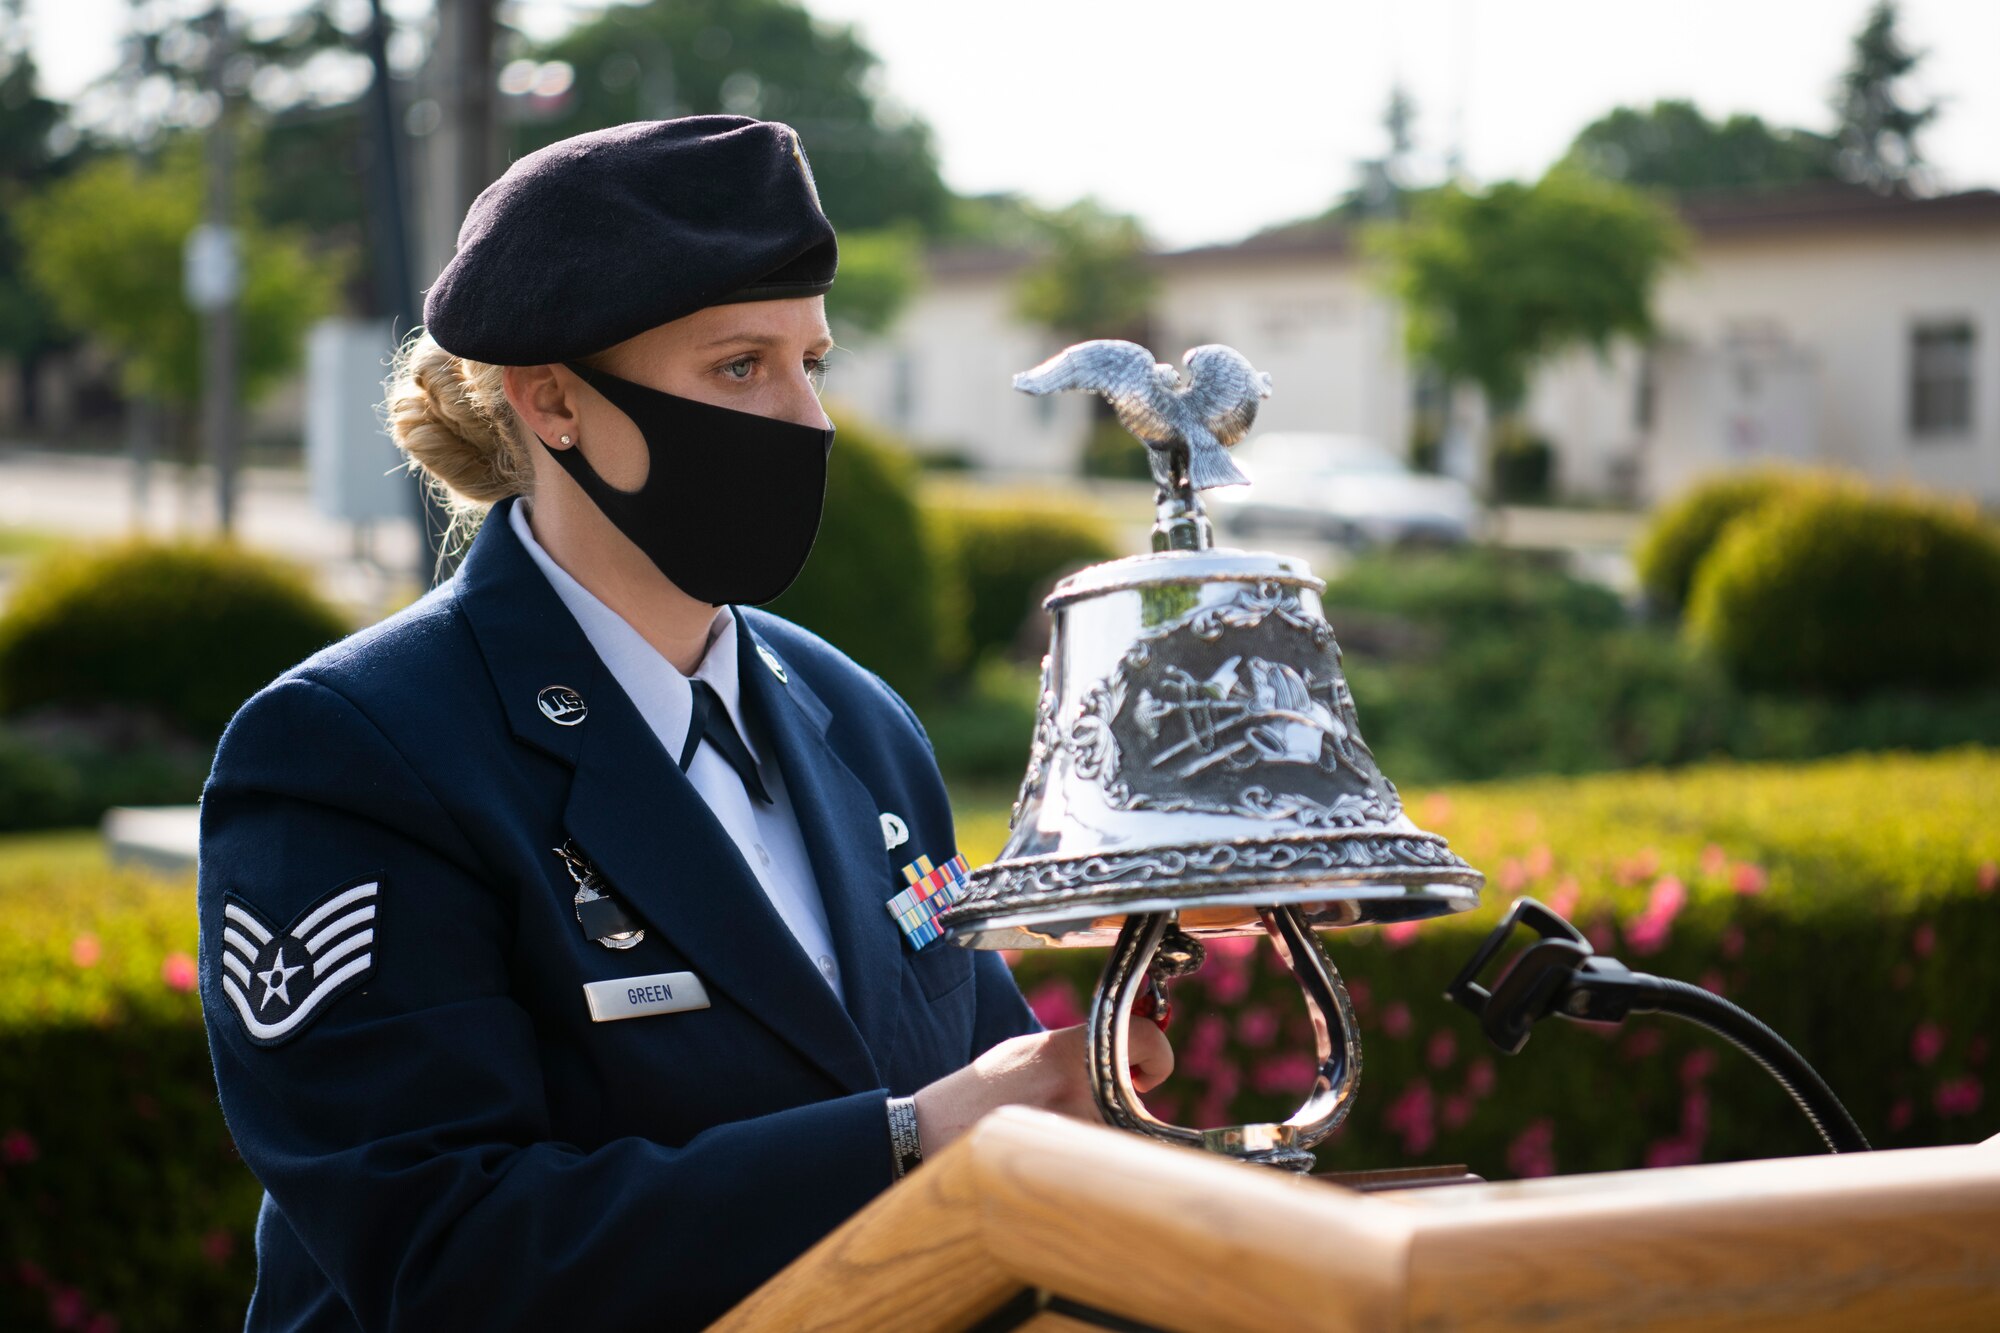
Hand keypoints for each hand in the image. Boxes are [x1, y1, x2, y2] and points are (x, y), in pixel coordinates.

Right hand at [911, 1018, 1174, 1155]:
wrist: (931, 1132)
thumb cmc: (983, 1091)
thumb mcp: (1028, 1049)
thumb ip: (1078, 1049)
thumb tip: (1128, 1052)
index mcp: (1069, 1049)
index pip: (1145, 1037)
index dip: (1156, 1055)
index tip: (1145, 1072)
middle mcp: (1078, 1087)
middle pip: (1141, 1103)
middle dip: (1130, 1110)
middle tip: (1100, 1110)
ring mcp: (1074, 1131)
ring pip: (1122, 1141)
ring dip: (1107, 1142)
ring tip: (1060, 1137)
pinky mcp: (1067, 1168)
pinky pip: (1100, 1167)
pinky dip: (1090, 1167)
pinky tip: (1053, 1159)